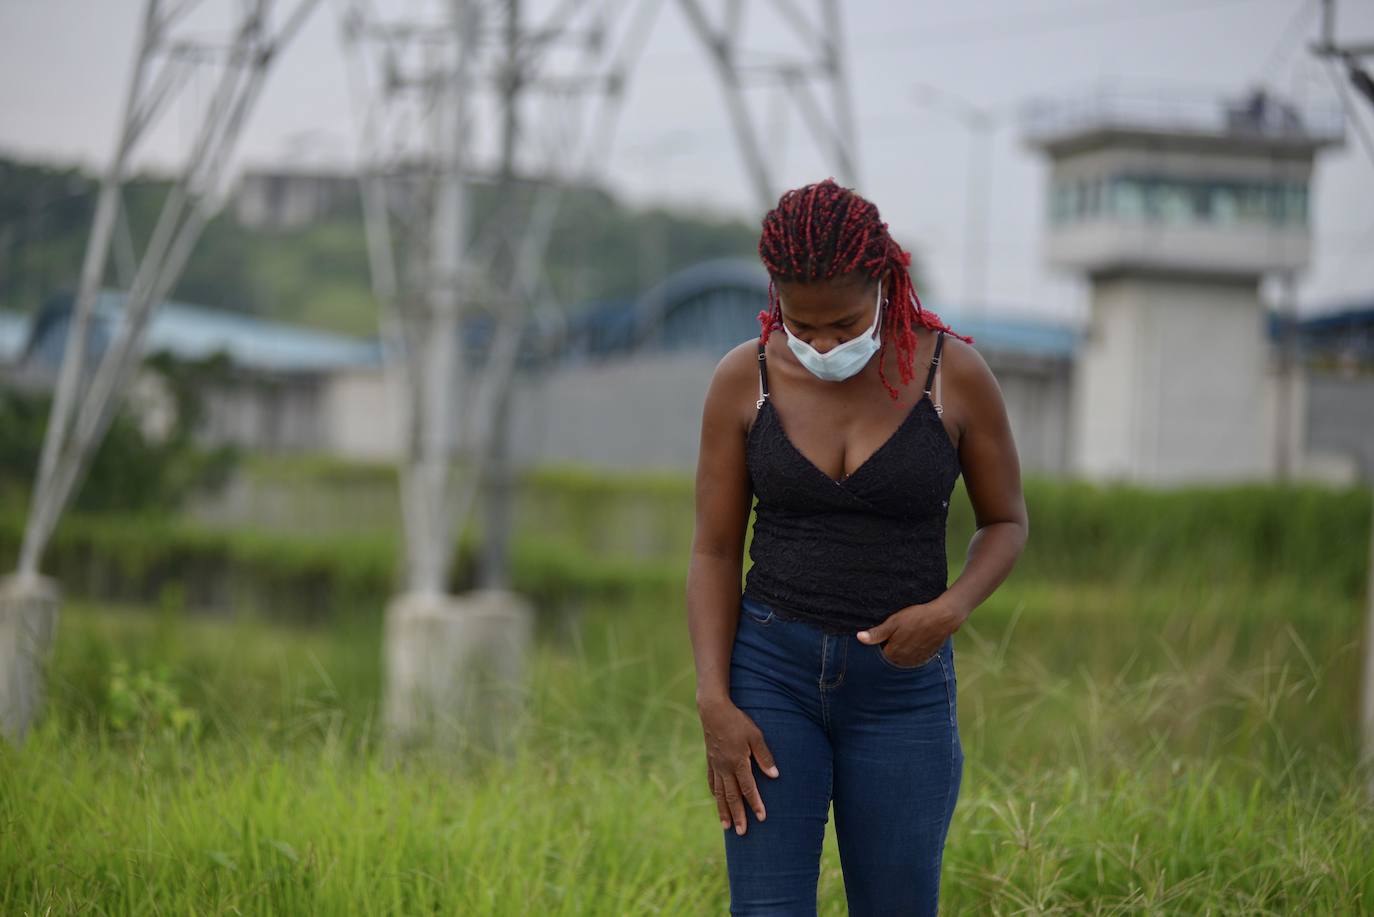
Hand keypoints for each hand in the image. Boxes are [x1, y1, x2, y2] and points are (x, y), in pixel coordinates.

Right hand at [697, 696, 778, 835]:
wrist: (713, 710)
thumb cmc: (738, 721)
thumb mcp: (755, 735)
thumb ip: (764, 756)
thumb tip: (775, 775)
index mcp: (738, 761)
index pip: (748, 788)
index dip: (755, 804)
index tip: (762, 818)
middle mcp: (725, 767)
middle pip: (732, 796)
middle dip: (738, 815)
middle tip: (741, 832)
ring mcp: (716, 765)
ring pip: (719, 793)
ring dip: (723, 811)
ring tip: (726, 827)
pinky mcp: (710, 760)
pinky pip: (711, 781)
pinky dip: (714, 794)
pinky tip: (716, 800)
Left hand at [855, 599, 963, 666]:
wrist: (943, 617)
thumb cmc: (916, 617)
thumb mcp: (893, 622)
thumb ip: (877, 633)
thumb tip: (859, 638)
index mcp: (894, 653)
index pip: (879, 655)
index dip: (879, 645)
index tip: (882, 637)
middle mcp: (904, 660)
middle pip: (891, 659)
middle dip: (889, 650)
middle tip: (893, 635)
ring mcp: (916, 659)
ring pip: (902, 660)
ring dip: (900, 652)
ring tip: (904, 637)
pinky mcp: (926, 656)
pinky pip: (914, 658)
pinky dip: (911, 652)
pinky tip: (913, 641)